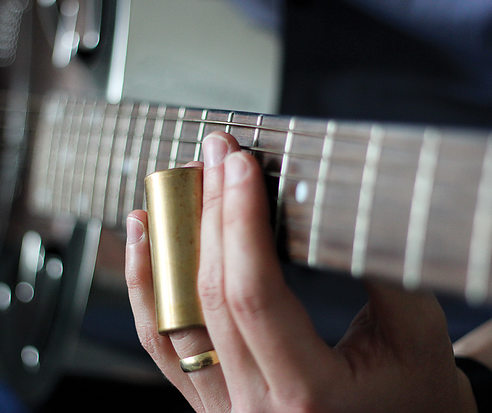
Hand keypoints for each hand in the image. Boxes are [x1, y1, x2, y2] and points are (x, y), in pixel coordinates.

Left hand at [125, 132, 476, 411]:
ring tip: (168, 190)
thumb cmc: (415, 393)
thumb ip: (377, 270)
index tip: (238, 166)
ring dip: (166, 247)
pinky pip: (164, 343)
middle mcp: (255, 407)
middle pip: (210, 297)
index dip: (240, 221)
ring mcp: (225, 408)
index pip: (253, 294)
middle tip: (211, 157)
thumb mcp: (417, 335)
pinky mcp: (212, 400)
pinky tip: (143, 243)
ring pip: (172, 320)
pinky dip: (146, 289)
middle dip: (209, 216)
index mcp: (308, 394)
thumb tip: (334, 200)